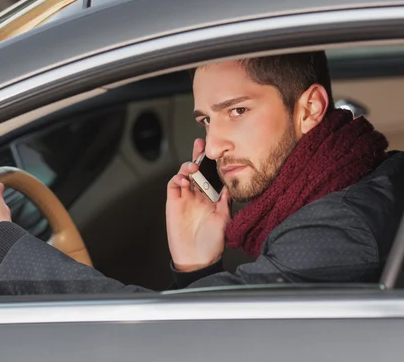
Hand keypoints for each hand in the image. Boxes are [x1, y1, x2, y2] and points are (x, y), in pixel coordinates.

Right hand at [166, 138, 230, 271]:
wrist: (197, 259)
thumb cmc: (212, 243)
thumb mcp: (224, 220)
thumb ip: (226, 202)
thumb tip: (230, 185)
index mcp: (211, 198)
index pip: (211, 175)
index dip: (212, 163)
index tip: (216, 151)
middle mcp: (197, 196)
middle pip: (197, 170)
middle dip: (197, 155)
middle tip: (200, 144)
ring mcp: (185, 198)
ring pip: (184, 175)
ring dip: (187, 166)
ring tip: (193, 166)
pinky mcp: (173, 203)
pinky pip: (173, 186)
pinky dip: (177, 179)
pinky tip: (184, 179)